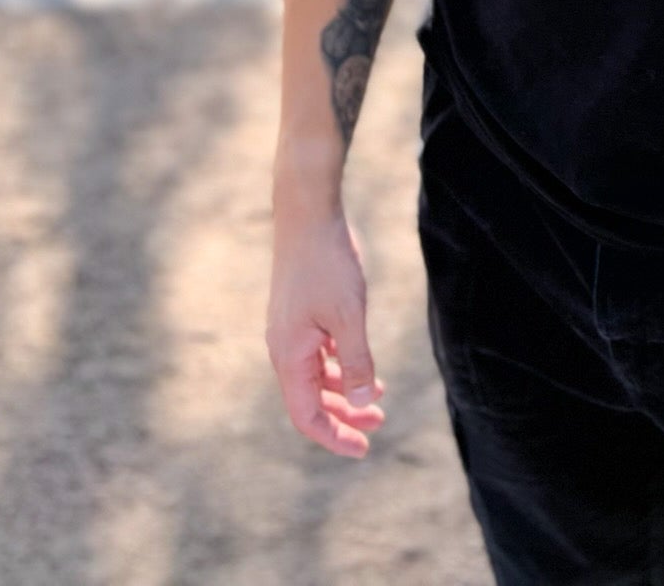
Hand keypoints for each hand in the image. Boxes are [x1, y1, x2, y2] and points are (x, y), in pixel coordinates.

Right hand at [266, 207, 388, 457]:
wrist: (306, 214)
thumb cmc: (327, 264)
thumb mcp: (349, 316)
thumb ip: (357, 361)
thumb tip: (365, 401)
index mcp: (290, 356)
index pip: (307, 415)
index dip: (334, 437)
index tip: (363, 449)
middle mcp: (284, 348)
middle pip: (312, 399)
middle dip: (344, 416)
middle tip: (378, 427)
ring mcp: (290, 330)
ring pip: (316, 376)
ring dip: (345, 390)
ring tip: (379, 398)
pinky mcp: (299, 313)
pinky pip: (317, 353)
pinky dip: (340, 364)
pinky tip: (361, 362)